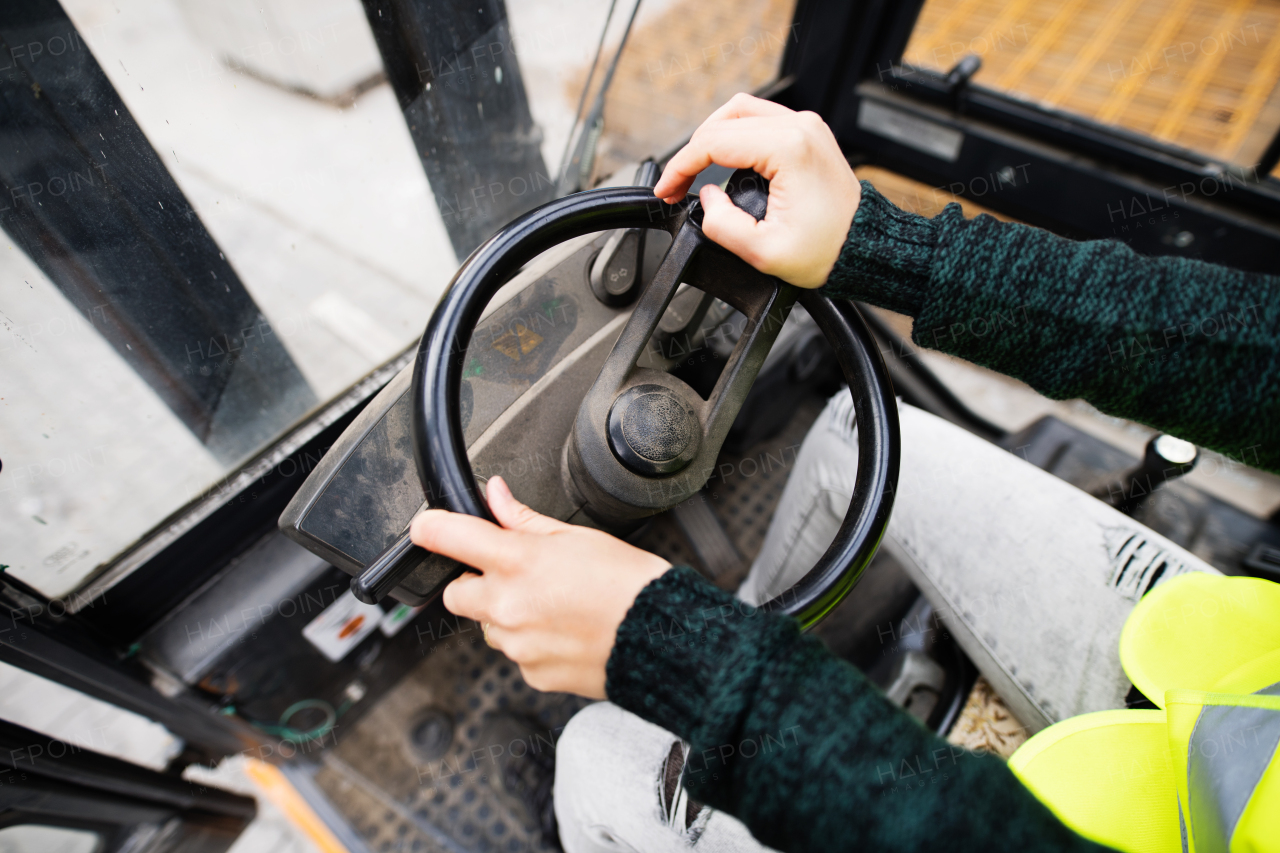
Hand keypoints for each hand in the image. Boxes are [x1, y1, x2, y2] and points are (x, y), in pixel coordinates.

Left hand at [410, 476, 671, 698]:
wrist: (663, 638)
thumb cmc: (628, 583)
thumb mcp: (576, 536)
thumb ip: (524, 519)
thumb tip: (496, 496)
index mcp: (517, 561)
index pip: (446, 537)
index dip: (429, 528)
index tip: (426, 527)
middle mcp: (508, 606)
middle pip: (455, 593)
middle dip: (475, 583)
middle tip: (513, 575)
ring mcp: (517, 645)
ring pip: (487, 626)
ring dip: (506, 615)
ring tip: (554, 606)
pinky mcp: (531, 674)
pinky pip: (515, 655)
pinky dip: (531, 643)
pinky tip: (564, 631)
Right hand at [653, 93, 859, 288]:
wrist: (865, 248)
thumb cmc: (827, 251)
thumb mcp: (764, 252)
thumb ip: (723, 224)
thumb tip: (706, 198)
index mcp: (789, 148)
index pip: (715, 142)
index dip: (681, 167)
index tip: (667, 191)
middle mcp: (799, 127)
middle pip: (723, 120)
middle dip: (692, 152)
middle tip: (677, 184)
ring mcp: (806, 126)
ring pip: (740, 111)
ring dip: (712, 137)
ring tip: (696, 170)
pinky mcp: (808, 133)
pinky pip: (761, 119)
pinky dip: (735, 136)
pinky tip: (724, 161)